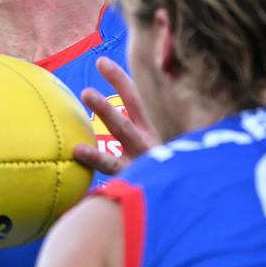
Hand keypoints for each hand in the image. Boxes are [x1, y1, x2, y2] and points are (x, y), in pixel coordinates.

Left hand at [74, 57, 159, 175]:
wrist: (189, 206)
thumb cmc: (168, 185)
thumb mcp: (153, 162)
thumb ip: (135, 145)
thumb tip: (112, 133)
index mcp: (153, 133)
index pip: (136, 100)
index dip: (119, 80)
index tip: (101, 62)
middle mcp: (150, 140)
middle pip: (134, 105)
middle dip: (117, 84)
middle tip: (96, 60)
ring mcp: (145, 158)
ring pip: (125, 128)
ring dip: (107, 109)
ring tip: (88, 92)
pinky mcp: (138, 178)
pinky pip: (114, 166)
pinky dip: (96, 156)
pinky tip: (77, 150)